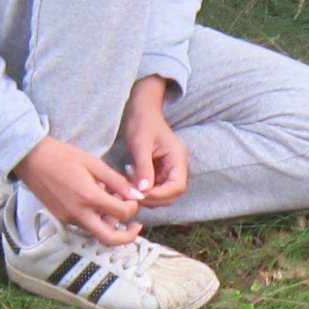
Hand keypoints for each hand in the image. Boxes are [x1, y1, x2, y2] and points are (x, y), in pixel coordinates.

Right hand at [15, 133, 145, 244]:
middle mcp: (78, 214)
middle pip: (109, 239)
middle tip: (136, 225)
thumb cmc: (62, 156)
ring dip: (111, 226)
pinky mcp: (62, 219)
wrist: (31, 159)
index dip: (133, 207)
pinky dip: (96, 220)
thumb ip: (116, 181)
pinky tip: (97, 203)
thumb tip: (136, 195)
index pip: (122, 213)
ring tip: (113, 205)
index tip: (134, 197)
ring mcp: (68, 219)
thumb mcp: (94, 163)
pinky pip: (85, 226)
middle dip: (127, 237)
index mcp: (89, 198)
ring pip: (97, 233)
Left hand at [120, 77, 189, 210]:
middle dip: (152, 197)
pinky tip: (131, 178)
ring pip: (162, 194)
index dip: (160, 194)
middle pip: (171, 194)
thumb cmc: (142, 122)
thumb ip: (143, 168)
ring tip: (130, 182)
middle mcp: (177, 167)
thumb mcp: (140, 144)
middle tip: (132, 191)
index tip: (140, 193)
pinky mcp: (159, 172)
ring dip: (146, 194)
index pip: (177, 187)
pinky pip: (154, 188)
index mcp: (178, 158)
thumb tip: (143, 190)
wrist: (141, 110)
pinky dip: (143, 188)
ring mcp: (169, 170)